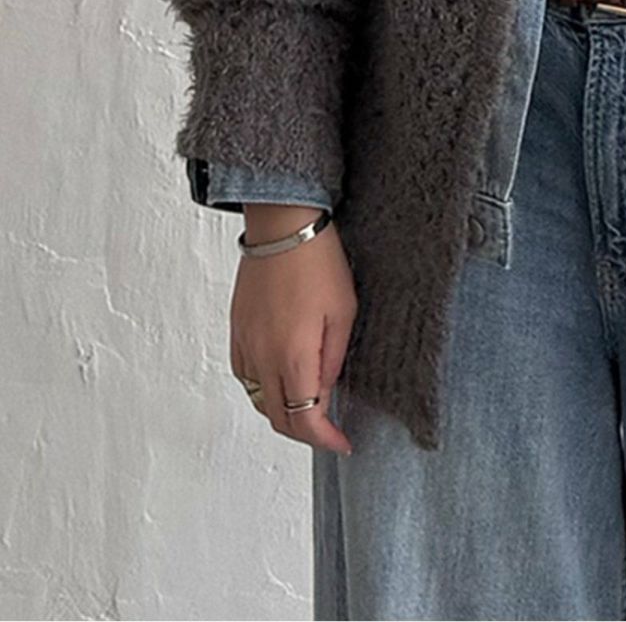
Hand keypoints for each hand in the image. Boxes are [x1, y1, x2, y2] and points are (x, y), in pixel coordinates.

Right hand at [229, 204, 356, 454]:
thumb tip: (325, 393)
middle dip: (305, 433)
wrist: (283, 227)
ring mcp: (245, 344)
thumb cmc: (318, 262)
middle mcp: (262, 357)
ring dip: (283, 412)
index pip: (305, 420)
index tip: (343, 443)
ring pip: (259, 400)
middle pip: (278, 418)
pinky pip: (245, 375)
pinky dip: (263, 388)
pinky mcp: (236, 330)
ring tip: (309, 406)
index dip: (325, 440)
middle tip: (329, 429)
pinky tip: (283, 378)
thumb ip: (333, 359)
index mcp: (293, 356)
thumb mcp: (344, 311)